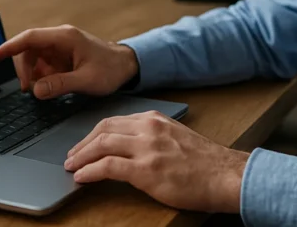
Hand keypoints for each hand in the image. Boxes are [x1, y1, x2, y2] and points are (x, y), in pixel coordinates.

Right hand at [0, 25, 138, 98]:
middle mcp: (60, 39)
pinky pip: (43, 65)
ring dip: (33, 75)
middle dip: (24, 71)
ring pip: (33, 59)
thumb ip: (60, 85)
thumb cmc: (112, 69)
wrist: (128, 66)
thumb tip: (36, 90)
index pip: (29, 39)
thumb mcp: (87, 80)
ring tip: (41, 90)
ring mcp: (60, 48)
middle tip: (29, 90)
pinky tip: (50, 87)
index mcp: (65, 38)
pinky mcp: (62, 57)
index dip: (7, 48)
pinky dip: (41, 77)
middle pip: (28, 50)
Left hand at [64, 110, 249, 213]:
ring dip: (81, 157)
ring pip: (102, 144)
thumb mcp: (176, 137)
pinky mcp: (146, 170)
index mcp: (155, 119)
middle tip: (71, 156)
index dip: (94, 133)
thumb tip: (129, 148)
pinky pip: (108, 166)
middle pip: (103, 129)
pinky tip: (81, 177)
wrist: (224, 175)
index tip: (84, 144)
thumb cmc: (205, 162)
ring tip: (71, 167)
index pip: (115, 120)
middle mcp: (149, 128)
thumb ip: (153, 137)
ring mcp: (147, 148)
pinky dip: (90, 171)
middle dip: (82, 143)